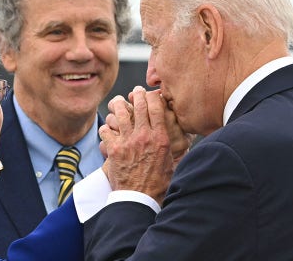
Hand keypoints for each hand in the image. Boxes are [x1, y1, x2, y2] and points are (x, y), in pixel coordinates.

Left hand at [99, 86, 189, 203]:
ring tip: (118, 102)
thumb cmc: (157, 185)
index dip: (153, 96)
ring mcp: (127, 141)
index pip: (157, 108)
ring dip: (118, 105)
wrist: (138, 199)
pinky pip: (106, 130)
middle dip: (137, 95)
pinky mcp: (113, 149)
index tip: (151, 93)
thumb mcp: (172, 165)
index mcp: (160, 138)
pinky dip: (106, 127)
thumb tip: (186, 145)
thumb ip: (175, 150)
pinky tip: (108, 129)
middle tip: (135, 92)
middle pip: (139, 106)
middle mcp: (143, 136)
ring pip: (120, 113)